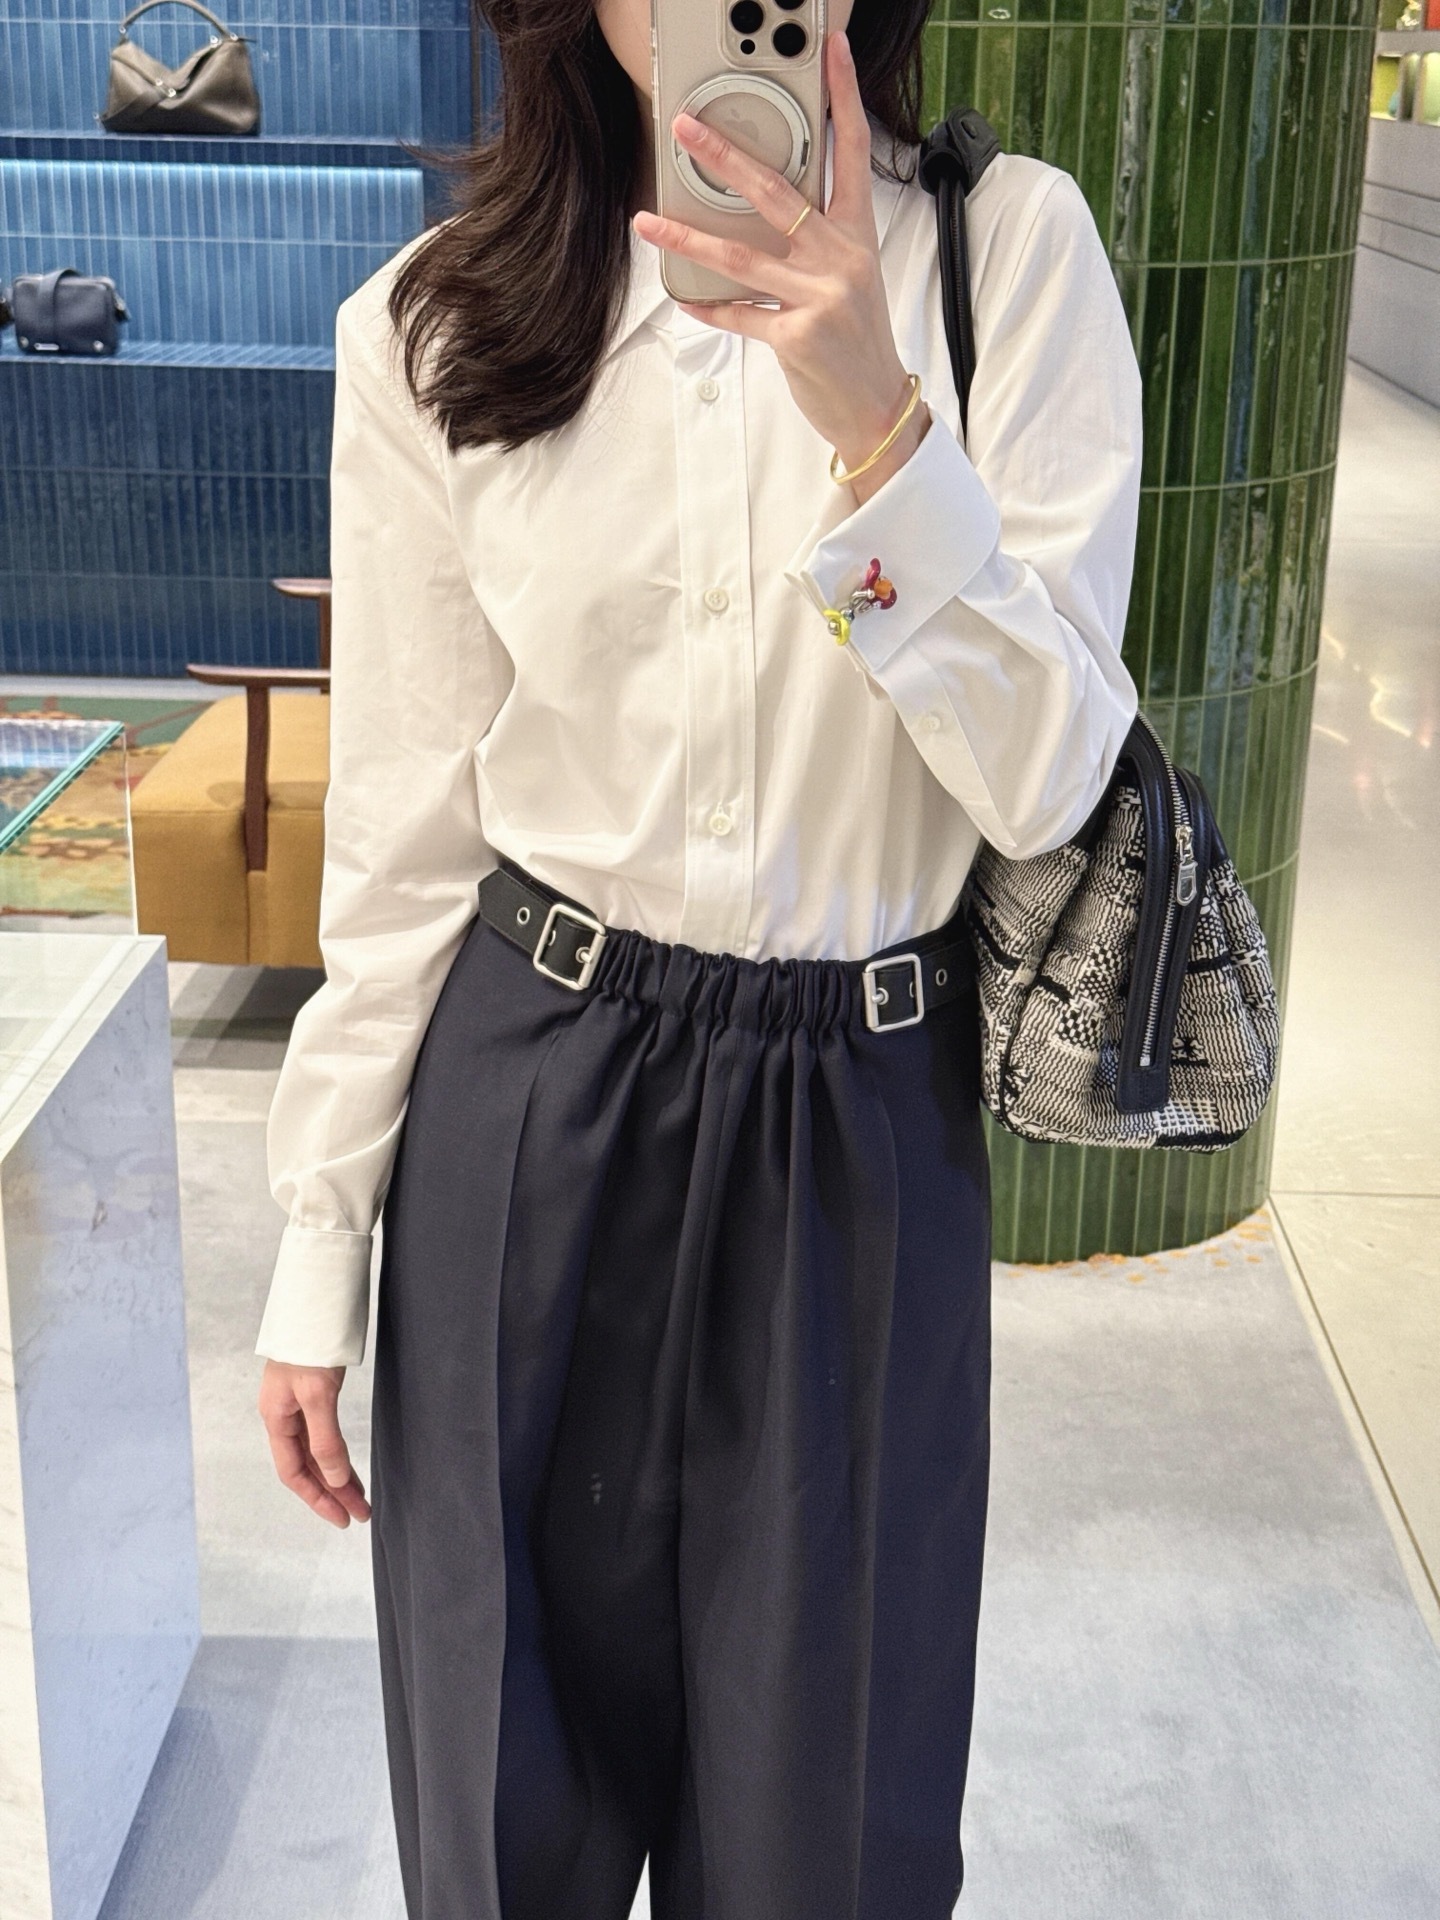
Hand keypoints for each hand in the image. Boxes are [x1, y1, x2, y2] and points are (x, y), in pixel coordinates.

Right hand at [258, 1359, 370, 1527]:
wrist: (315, 1302)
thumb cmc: (309, 1344)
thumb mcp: (318, 1394)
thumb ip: (325, 1439)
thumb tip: (333, 1479)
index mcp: (276, 1418)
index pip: (294, 1472)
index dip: (318, 1498)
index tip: (343, 1517)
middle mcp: (283, 1415)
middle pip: (306, 1465)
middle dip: (332, 1492)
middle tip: (361, 1514)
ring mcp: (297, 1405)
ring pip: (316, 1452)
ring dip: (336, 1476)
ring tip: (361, 1498)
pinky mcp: (313, 1393)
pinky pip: (322, 1434)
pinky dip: (337, 1453)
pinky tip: (348, 1466)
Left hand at [631, 28, 930, 506]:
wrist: (875, 406)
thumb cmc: (858, 340)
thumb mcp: (852, 278)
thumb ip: (816, 240)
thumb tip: (762, 210)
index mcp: (857, 235)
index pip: (853, 150)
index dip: (844, 96)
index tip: (832, 50)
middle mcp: (840, 258)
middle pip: (777, 192)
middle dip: (726, 156)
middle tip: (686, 128)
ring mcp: (819, 296)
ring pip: (740, 254)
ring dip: (686, 236)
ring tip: (648, 220)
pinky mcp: (796, 336)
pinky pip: (738, 313)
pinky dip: (708, 306)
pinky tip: (682, 296)